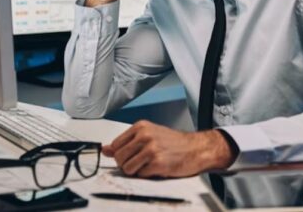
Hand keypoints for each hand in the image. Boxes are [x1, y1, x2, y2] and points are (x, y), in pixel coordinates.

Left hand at [102, 120, 236, 177]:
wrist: (196, 148)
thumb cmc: (174, 142)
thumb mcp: (149, 135)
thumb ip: (127, 142)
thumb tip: (105, 150)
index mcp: (141, 127)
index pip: (115, 145)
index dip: (120, 155)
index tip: (128, 156)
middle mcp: (145, 136)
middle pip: (119, 158)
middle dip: (126, 164)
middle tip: (140, 162)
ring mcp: (151, 149)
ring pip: (127, 168)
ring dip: (136, 171)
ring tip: (148, 165)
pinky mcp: (158, 163)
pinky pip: (140, 175)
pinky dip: (147, 175)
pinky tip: (157, 168)